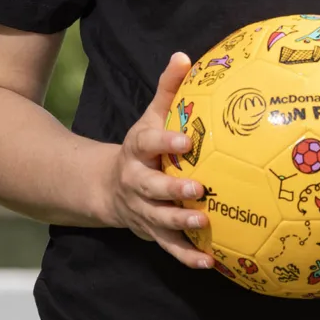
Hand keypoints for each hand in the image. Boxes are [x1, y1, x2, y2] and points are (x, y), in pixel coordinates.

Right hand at [100, 52, 212, 269]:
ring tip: (205, 224)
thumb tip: (184, 56)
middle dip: (173, 190)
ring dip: (181, 223)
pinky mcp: (152, 231)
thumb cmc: (144, 147)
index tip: (186, 141)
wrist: (109, 187)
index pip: (148, 143)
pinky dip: (187, 256)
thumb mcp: (151, 117)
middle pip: (151, 187)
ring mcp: (142, 209)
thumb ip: (168, 90)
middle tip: (198, 189)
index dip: (165, 142)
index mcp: (138, 150)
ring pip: (159, 219)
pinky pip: (169, 246)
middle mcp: (136, 182)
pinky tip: (210, 262)